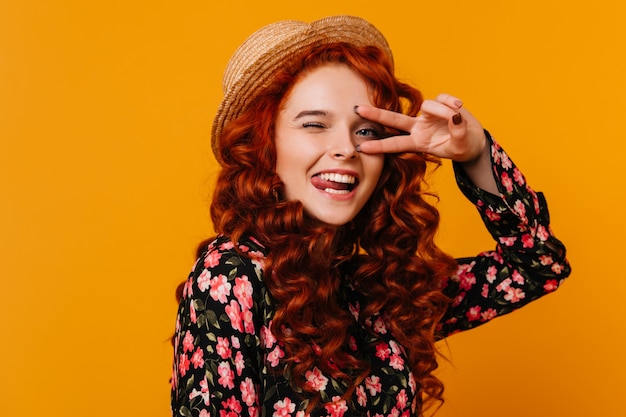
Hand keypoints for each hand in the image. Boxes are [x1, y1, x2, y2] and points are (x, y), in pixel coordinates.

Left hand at [356, 93, 486, 162]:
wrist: (474, 141)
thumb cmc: (463, 147)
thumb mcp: (460, 146)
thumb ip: (457, 132)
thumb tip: (454, 116)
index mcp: (418, 143)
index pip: (395, 144)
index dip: (380, 146)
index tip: (362, 148)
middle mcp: (418, 128)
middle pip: (394, 120)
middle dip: (376, 115)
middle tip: (357, 109)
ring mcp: (427, 115)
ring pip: (429, 106)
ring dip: (443, 111)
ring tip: (457, 117)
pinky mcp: (439, 104)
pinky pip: (443, 98)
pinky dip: (452, 102)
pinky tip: (459, 107)